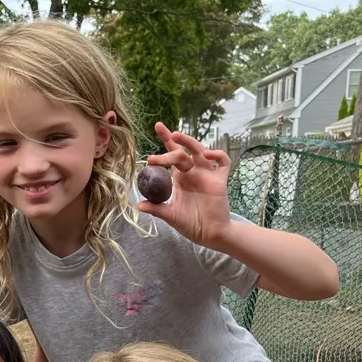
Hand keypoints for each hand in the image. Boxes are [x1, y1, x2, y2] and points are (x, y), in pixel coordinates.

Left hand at [141, 123, 232, 247]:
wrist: (209, 234)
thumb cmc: (191, 223)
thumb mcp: (170, 215)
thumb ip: (157, 208)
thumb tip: (138, 205)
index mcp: (180, 177)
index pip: (172, 153)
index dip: (166, 139)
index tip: (158, 127)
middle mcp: (193, 172)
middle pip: (182, 152)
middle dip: (170, 146)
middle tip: (155, 156)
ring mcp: (207, 174)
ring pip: (200, 151)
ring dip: (189, 142)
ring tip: (177, 137)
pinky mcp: (220, 180)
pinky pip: (223, 162)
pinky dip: (217, 155)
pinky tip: (207, 155)